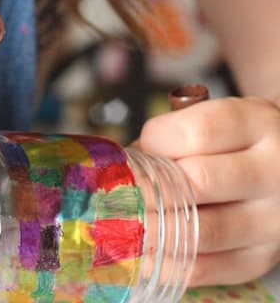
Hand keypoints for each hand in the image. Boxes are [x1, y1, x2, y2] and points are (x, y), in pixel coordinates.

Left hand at [135, 96, 279, 285]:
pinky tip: (143, 253)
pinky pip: (210, 268)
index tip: (137, 147)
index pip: (200, 130)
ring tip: (123, 223)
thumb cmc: (236, 137)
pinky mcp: (262, 258)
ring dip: (154, 229)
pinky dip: (170, 263)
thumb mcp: (217, 116)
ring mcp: (272, 220)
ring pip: (204, 230)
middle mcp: (273, 172)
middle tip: (119, 190)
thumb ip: (176, 132)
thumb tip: (125, 165)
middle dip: (147, 187)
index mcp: (259, 124)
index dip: (157, 139)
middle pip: (200, 181)